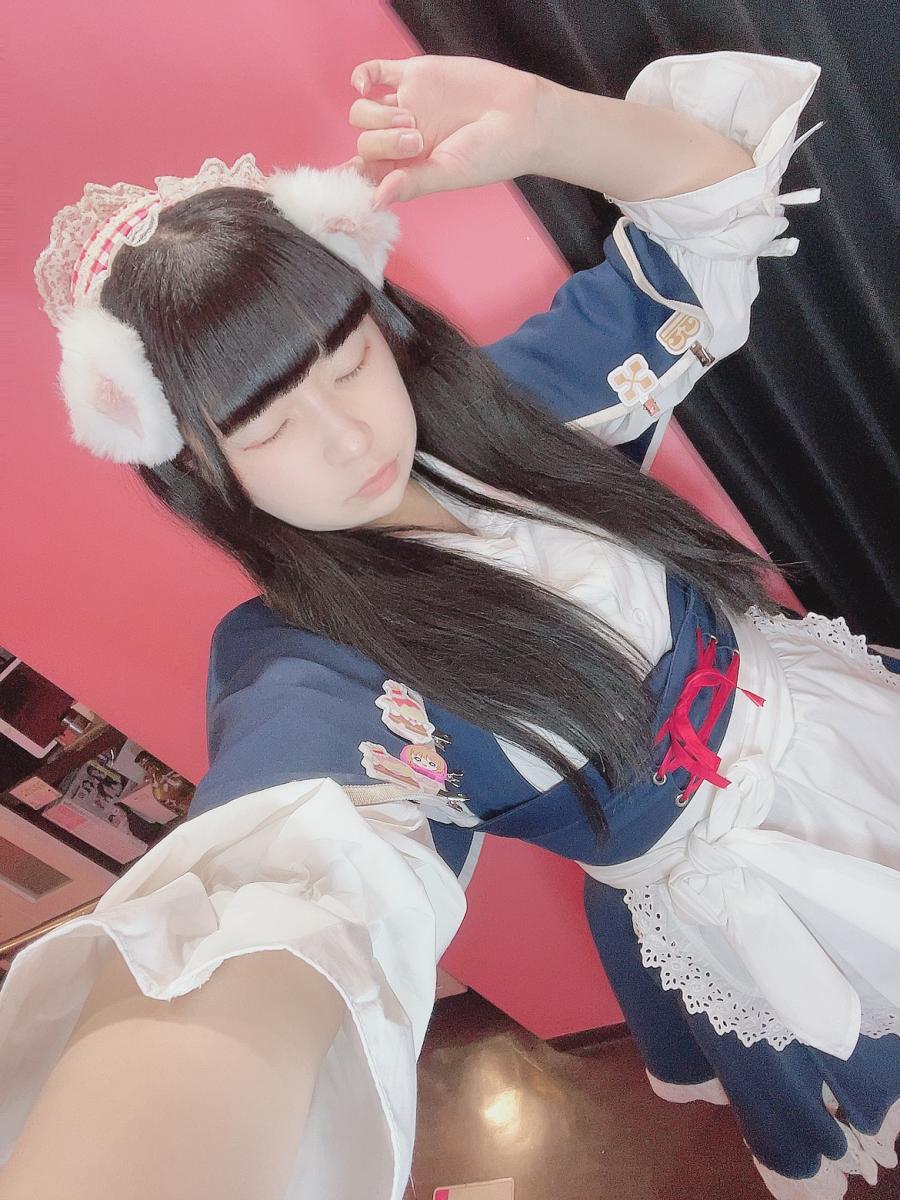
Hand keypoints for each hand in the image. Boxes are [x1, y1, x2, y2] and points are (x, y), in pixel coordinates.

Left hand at [341, 54, 541, 208]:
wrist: (521, 116)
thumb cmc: (493, 154)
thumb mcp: (450, 173)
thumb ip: (412, 184)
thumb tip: (376, 201)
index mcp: (408, 170)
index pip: (368, 175)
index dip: (355, 177)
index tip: (353, 179)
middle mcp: (402, 141)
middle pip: (365, 143)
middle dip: (384, 144)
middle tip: (417, 141)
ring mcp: (405, 106)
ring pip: (363, 111)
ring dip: (380, 117)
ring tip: (415, 121)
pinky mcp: (413, 76)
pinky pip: (374, 73)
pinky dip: (362, 78)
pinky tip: (364, 86)